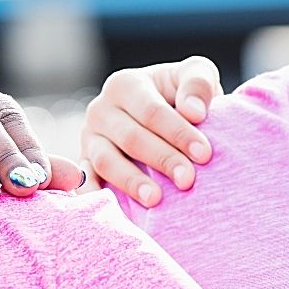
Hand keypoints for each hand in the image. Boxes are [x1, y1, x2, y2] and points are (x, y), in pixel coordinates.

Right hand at [82, 57, 222, 206]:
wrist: (167, 114)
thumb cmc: (183, 96)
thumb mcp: (196, 76)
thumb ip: (198, 84)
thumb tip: (193, 112)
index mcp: (126, 84)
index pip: (152, 111)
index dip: (178, 132)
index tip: (204, 154)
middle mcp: (101, 109)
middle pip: (131, 138)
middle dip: (161, 159)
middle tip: (187, 180)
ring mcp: (89, 138)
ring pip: (106, 161)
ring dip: (131, 181)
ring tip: (156, 199)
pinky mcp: (84, 164)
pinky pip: (86, 181)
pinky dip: (95, 195)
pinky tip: (115, 212)